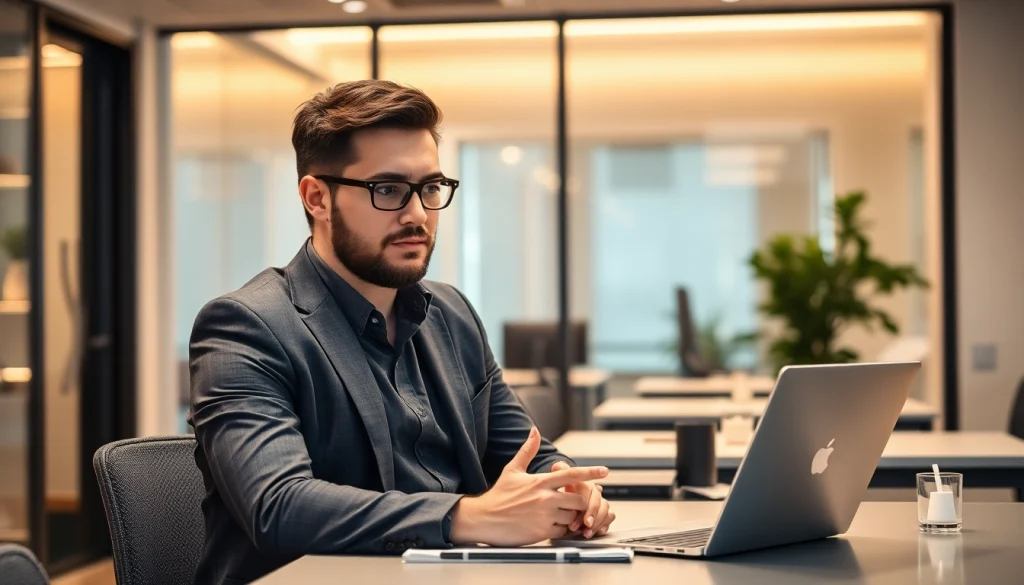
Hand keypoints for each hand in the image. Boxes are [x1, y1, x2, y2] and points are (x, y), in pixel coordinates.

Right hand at [450, 427, 608, 545]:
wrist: (483, 518)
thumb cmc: (498, 495)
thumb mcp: (512, 470)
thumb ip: (527, 450)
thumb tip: (535, 431)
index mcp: (540, 481)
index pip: (572, 474)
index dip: (591, 472)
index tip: (605, 471)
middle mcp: (545, 497)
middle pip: (579, 498)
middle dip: (580, 501)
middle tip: (574, 503)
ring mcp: (544, 515)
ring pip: (573, 516)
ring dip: (571, 517)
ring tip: (560, 515)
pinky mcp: (541, 531)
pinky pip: (564, 532)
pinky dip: (563, 530)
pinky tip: (553, 526)